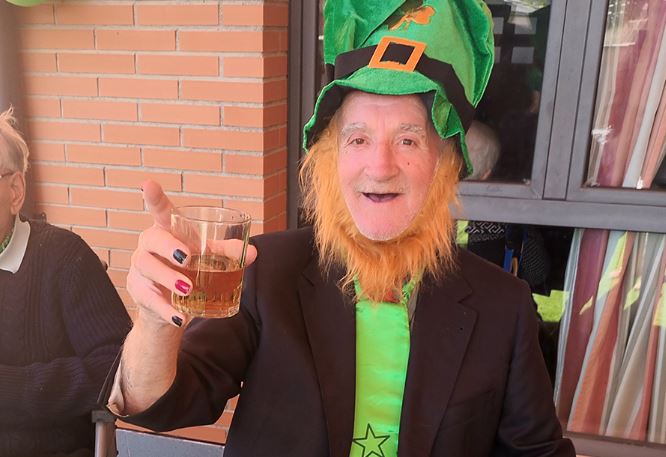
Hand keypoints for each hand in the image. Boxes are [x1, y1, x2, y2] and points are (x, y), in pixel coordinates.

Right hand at [126, 180, 256, 326]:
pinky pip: (148, 299)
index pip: (160, 211)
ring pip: (146, 267)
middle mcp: (149, 246)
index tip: (148, 184)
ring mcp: (140, 269)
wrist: (170, 308)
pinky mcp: (138, 292)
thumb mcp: (209, 258)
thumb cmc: (191, 271)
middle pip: (151, 239)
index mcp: (168, 231)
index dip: (154, 198)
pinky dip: (165, 309)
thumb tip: (253, 252)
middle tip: (188, 258)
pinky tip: (179, 317)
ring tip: (188, 289)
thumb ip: (227, 252)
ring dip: (168, 278)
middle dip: (168, 246)